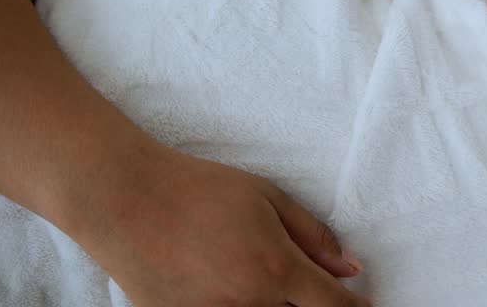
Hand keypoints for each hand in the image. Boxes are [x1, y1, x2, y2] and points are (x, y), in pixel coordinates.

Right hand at [81, 146, 369, 306]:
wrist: (124, 200)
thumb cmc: (198, 190)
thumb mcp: (267, 198)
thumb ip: (313, 236)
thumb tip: (350, 269)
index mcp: (277, 270)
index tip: (361, 306)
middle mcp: (249, 305)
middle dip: (304, 301)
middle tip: (286, 274)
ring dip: (268, 301)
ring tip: (241, 267)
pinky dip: (231, 304)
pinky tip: (216, 280)